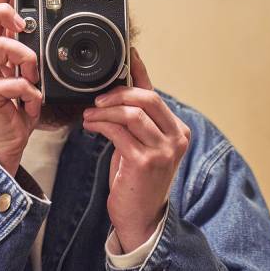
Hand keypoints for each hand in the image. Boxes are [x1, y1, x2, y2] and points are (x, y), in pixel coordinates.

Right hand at [0, 0, 41, 174]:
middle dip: (5, 12)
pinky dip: (32, 93)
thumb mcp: (17, 77)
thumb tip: (35, 34)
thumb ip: (21, 56)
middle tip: (22, 25)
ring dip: (28, 60)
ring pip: (5, 46)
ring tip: (32, 79)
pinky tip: (30, 103)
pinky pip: (17, 80)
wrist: (0, 148)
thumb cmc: (10, 113)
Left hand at [82, 48, 190, 252]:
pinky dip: (101, 124)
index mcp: (179, 130)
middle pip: (147, 98)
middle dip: (118, 93)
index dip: (139, 71)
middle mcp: (177, 138)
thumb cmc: (138, 178)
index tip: (126, 53)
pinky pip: (118, 132)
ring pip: (131, 114)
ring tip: (90, 114)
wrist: (140, 216)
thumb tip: (121, 86)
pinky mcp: (145, 162)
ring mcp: (163, 151)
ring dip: (105, 110)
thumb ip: (136, 118)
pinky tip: (90, 125)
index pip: (155, 92)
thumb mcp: (142, 143)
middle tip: (98, 97)